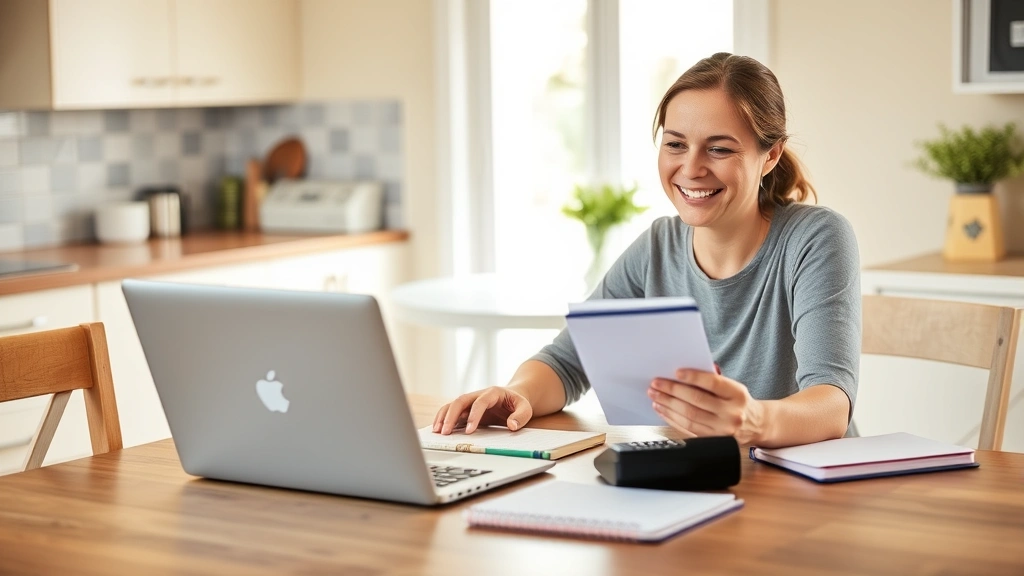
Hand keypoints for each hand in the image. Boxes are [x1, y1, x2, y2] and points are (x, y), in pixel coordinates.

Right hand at [432, 386, 533, 434]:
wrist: (513, 397)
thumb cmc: (518, 403)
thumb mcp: (525, 408)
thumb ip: (521, 416)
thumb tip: (512, 425)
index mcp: (493, 392)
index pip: (480, 402)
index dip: (474, 415)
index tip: (469, 431)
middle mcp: (478, 394)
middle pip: (460, 401)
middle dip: (451, 416)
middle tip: (446, 432)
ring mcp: (470, 401)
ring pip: (452, 405)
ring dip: (443, 417)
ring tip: (437, 431)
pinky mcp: (466, 409)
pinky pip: (452, 411)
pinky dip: (443, 419)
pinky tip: (438, 429)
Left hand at [648, 369, 764, 444]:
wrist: (754, 424)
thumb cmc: (737, 401)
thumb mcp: (733, 387)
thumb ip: (712, 380)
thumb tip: (682, 375)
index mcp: (738, 395)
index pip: (714, 383)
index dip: (694, 377)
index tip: (676, 372)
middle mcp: (732, 413)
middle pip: (697, 401)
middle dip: (672, 391)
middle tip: (656, 384)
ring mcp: (722, 430)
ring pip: (689, 416)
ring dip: (668, 405)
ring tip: (655, 396)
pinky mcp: (713, 440)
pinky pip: (687, 429)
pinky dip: (672, 418)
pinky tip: (662, 409)